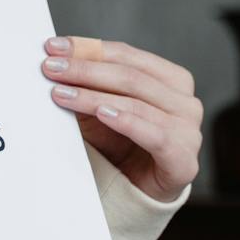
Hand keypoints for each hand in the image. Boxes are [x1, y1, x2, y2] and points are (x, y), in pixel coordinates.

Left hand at [40, 35, 201, 201]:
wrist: (136, 192)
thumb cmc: (120, 145)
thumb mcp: (100, 107)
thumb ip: (88, 83)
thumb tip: (56, 57)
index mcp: (172, 80)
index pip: (128, 55)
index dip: (90, 48)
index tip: (55, 47)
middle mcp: (185, 102)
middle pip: (131, 76)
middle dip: (86, 69)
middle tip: (51, 68)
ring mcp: (188, 131)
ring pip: (137, 102)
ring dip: (94, 96)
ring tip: (61, 93)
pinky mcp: (183, 160)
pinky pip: (155, 135)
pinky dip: (127, 121)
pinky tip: (102, 113)